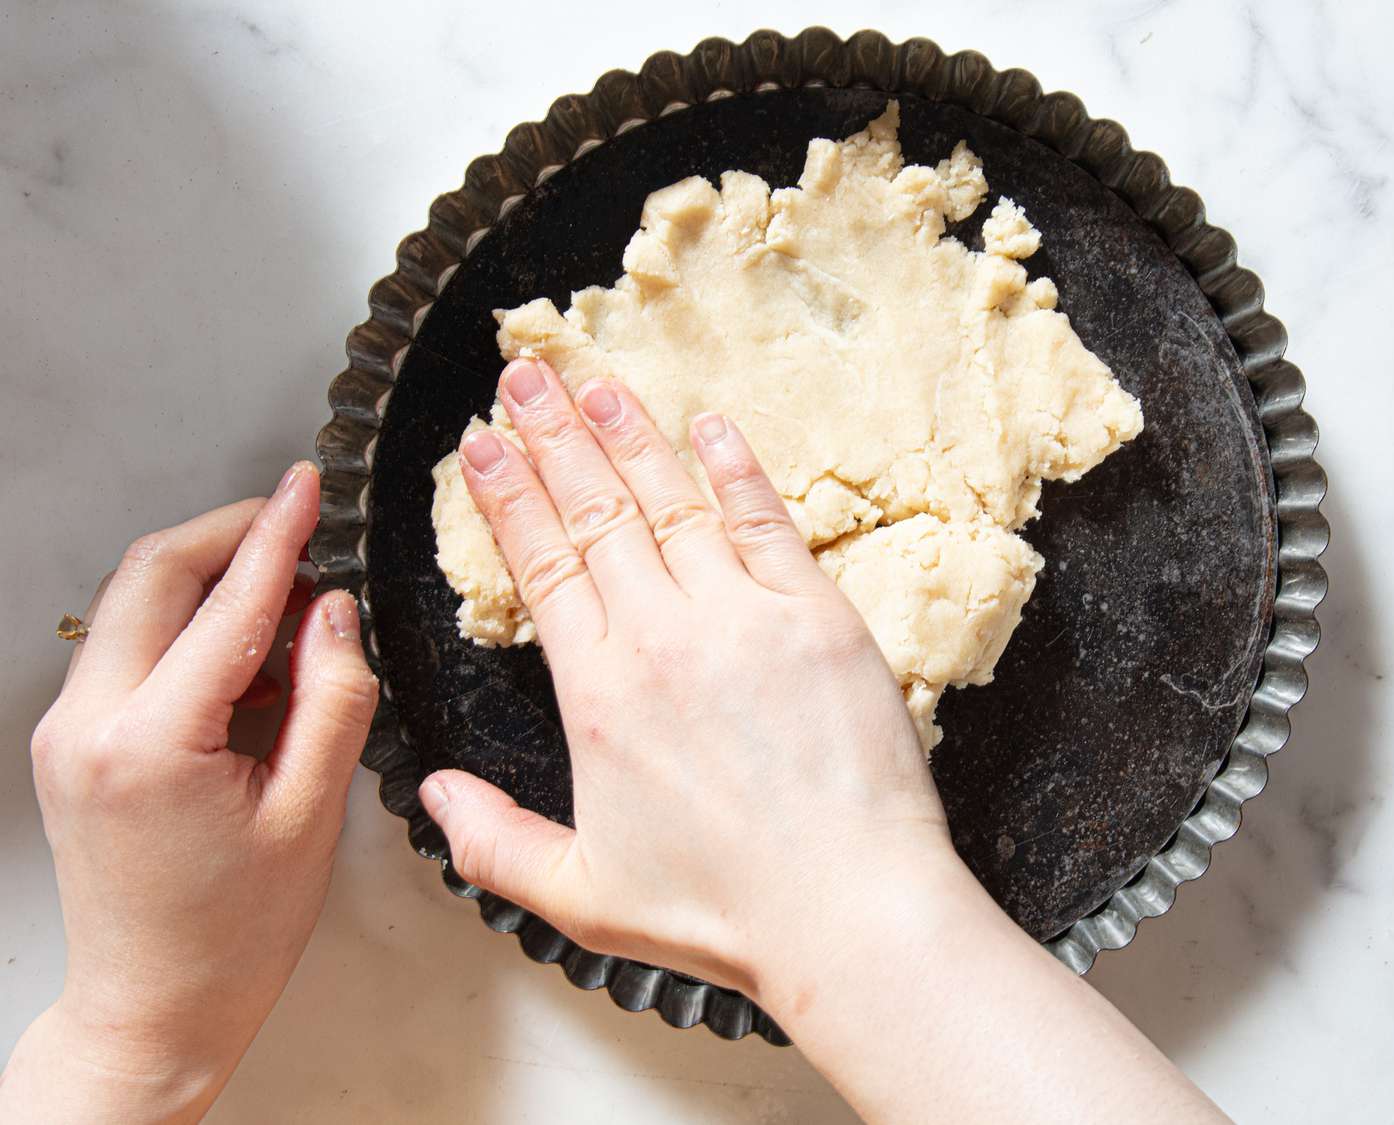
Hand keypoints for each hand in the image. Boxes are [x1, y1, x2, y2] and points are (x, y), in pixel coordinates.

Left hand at [2, 464, 377, 1123]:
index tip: (305, 487)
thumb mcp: (311, 815)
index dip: (277, 535)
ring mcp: (68, 730)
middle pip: (153, 574)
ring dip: (210, 580)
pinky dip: (188, 626)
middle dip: (231, 535)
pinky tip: (248, 653)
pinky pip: (129, 645)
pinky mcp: (71, 739)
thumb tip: (336, 614)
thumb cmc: (232, 934)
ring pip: (134, 602)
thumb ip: (332, 699)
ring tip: (290, 606)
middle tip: (299, 526)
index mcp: (151, 744)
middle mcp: (88, 726)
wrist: (155, 1005)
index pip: (226, 605)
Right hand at [418, 357, 952, 994]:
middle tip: (525, 373)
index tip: (482, 446)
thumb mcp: (581, 898)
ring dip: (628, 435)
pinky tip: (709, 428)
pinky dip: (736, 471)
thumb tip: (434, 793)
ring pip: (670, 502)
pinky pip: (768, 524)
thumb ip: (493, 843)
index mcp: (601, 695)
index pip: (541, 566)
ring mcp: (745, 620)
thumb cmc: (725, 912)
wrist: (848, 911)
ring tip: (594, 382)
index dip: (507, 496)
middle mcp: (664, 639)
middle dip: (552, 435)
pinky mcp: (820, 619)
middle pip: (594, 513)